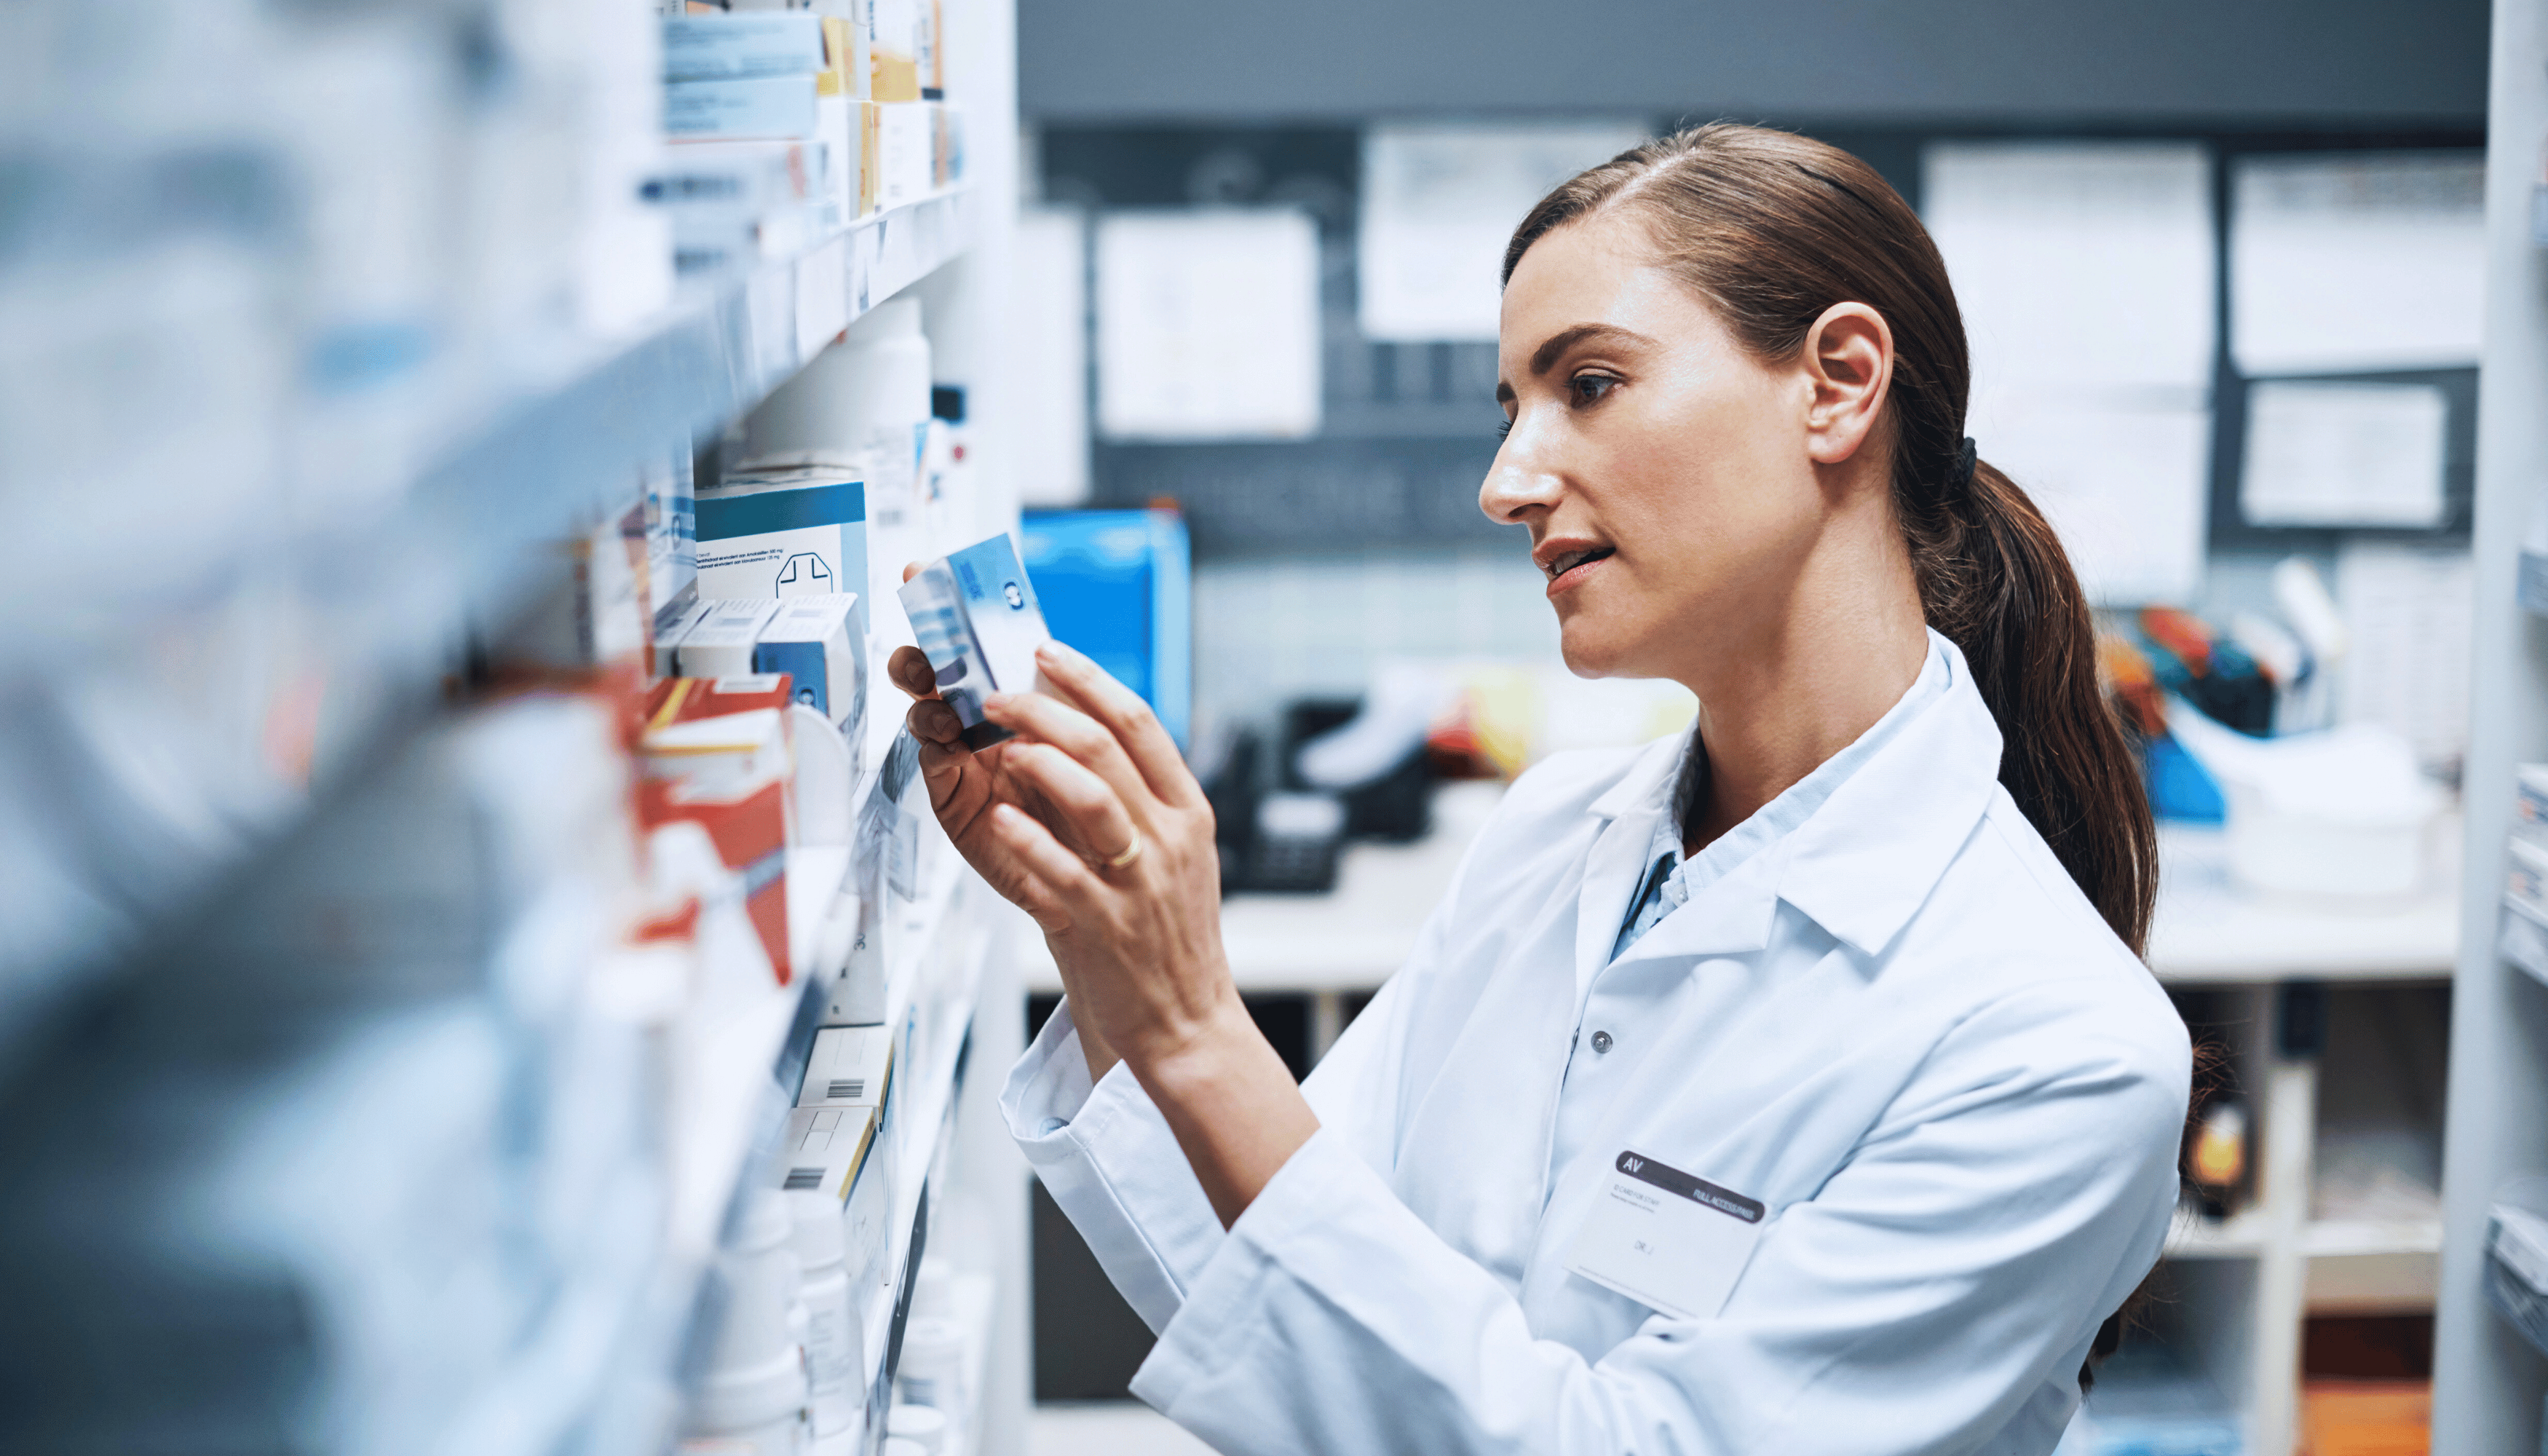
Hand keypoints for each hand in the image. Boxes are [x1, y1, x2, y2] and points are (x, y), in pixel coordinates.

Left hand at [892, 626, 1225, 1072]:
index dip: (1089, 680)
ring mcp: (1138, 881)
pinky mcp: (1104, 924)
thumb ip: (1142, 799)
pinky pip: (1063, 871)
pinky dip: (1028, 840)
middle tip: (999, 695)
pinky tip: (1000, 816)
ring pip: (1093, 798)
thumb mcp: (1176, 853)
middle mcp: (1169, 838)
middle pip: (1108, 748)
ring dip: (1039, 760)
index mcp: (1188, 811)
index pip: (1141, 724)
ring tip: (1000, 745)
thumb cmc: (1168, 934)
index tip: (1047, 653)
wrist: (1186, 1019)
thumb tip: (1085, 737)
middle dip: (1046, 708)